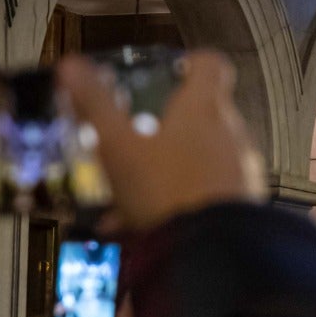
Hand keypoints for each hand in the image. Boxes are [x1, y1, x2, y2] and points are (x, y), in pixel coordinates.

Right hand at [60, 51, 264, 231]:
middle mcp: (232, 133)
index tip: (168, 70)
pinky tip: (139, 224)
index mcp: (204, 108)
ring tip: (124, 194)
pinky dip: (176, 199)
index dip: (188, 62)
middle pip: (201, 114)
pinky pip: (206, 192)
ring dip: (164, 168)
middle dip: (163, 125)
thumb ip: (94, 103)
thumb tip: (71, 65)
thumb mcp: (116, 145)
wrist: (214, 254)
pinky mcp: (244, 203)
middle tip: (130, 140)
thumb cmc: (166, 192)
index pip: (209, 64)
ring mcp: (243, 169)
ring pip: (199, 158)